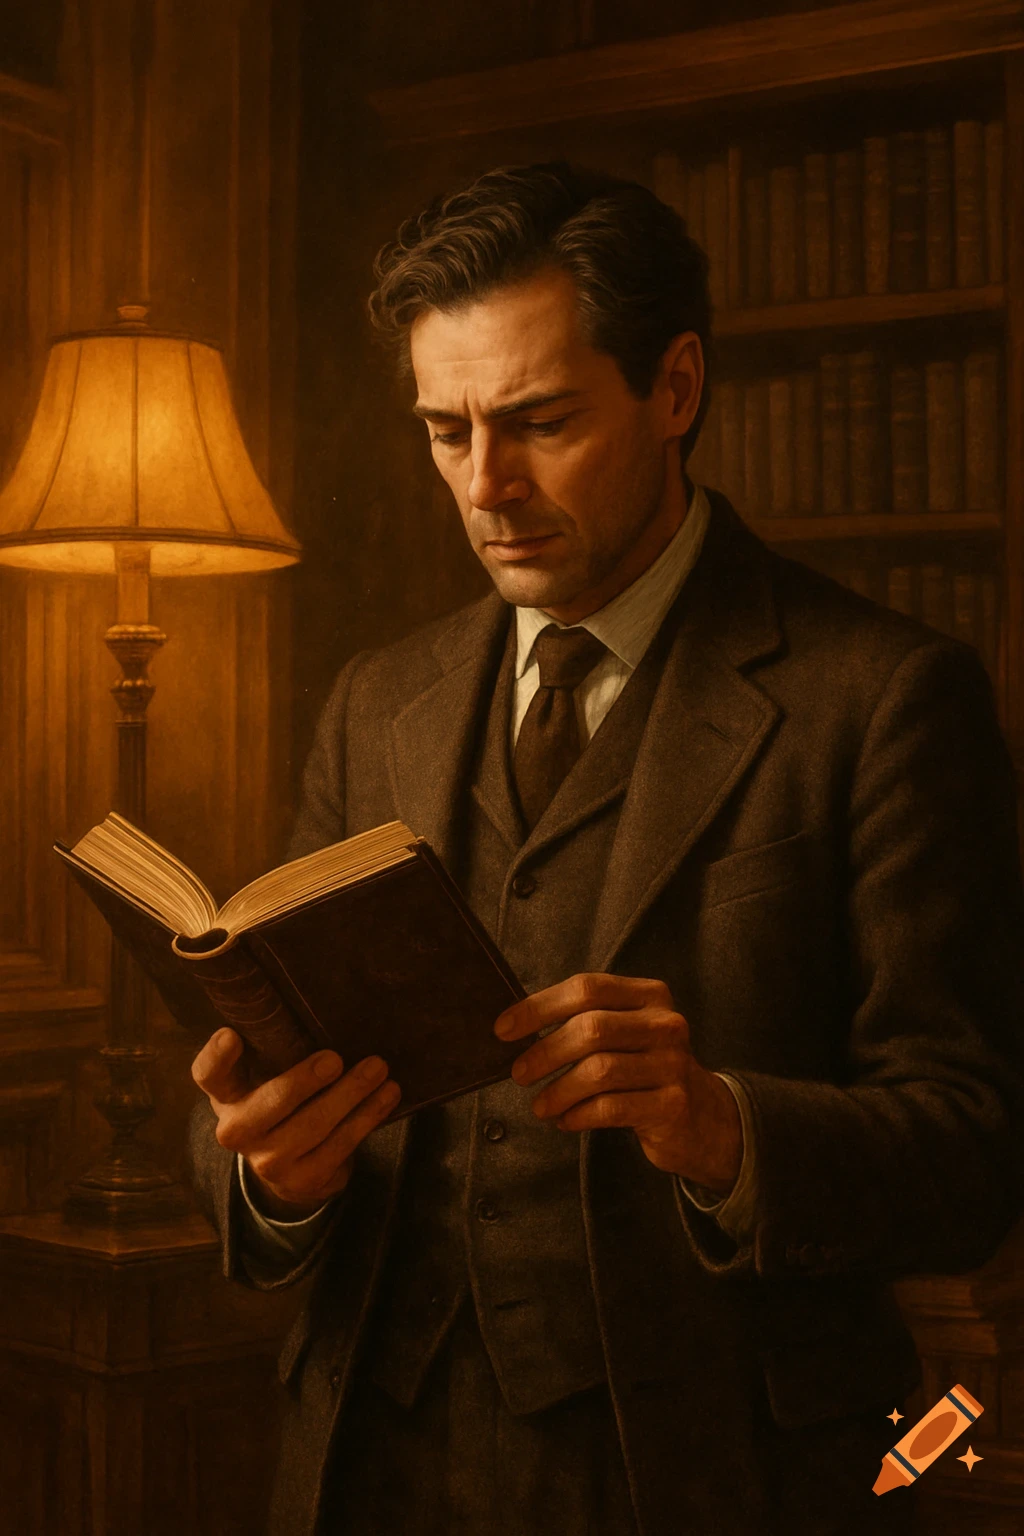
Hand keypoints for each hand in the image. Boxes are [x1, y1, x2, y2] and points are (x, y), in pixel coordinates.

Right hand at [191, 1027, 400, 1219]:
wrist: (289, 1167)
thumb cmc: (280, 1101)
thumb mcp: (266, 1076)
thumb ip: (276, 1049)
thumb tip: (323, 1006)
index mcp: (225, 1095)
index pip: (208, 1074)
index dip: (217, 1056)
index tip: (232, 1035)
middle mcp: (237, 1131)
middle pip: (270, 1104)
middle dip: (304, 1081)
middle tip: (335, 1059)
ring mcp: (268, 1161)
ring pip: (314, 1125)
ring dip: (351, 1094)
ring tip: (378, 1069)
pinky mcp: (303, 1179)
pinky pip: (341, 1145)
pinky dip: (368, 1117)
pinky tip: (388, 1096)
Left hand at [495, 973, 741, 1192]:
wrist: (702, 1116)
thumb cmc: (644, 1069)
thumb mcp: (623, 1033)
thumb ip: (582, 1021)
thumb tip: (515, 1026)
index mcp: (649, 995)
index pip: (586, 988)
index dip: (539, 1007)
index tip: (503, 1029)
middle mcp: (666, 1023)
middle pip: (590, 1028)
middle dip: (544, 1053)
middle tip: (518, 1074)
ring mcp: (673, 1064)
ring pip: (599, 1071)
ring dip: (558, 1091)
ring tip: (540, 1106)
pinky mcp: (672, 1104)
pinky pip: (611, 1108)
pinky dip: (579, 1115)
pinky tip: (565, 1120)